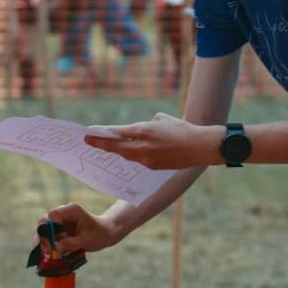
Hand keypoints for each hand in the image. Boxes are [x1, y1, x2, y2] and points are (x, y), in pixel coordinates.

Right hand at [37, 203, 121, 254]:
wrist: (106, 233)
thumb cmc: (99, 234)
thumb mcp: (87, 241)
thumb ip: (72, 244)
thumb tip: (56, 248)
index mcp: (71, 211)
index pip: (51, 215)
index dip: (45, 228)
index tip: (48, 243)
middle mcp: (63, 213)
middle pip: (44, 223)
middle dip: (42, 238)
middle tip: (45, 252)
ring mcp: (60, 221)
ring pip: (44, 231)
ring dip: (45, 243)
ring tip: (48, 255)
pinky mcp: (60, 229)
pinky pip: (49, 236)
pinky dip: (49, 245)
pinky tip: (52, 254)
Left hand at [84, 113, 218, 169]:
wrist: (199, 147)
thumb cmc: (182, 129)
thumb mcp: (161, 120)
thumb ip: (146, 125)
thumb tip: (137, 133)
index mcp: (144, 131)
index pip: (116, 133)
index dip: (101, 134)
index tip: (89, 133)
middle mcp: (142, 146)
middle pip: (116, 148)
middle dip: (101, 145)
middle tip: (89, 142)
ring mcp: (147, 159)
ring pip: (126, 156)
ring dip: (117, 151)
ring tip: (105, 147)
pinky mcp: (153, 167)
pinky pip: (138, 161)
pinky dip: (132, 156)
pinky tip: (128, 153)